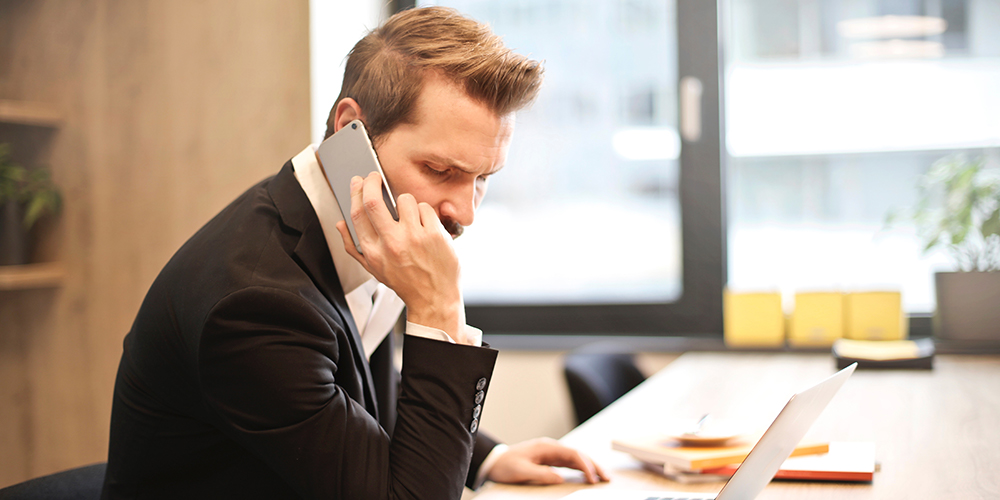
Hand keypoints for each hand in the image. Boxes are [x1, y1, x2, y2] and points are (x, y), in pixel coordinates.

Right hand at [335, 173, 465, 341]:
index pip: (357, 214)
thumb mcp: (373, 269)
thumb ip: (353, 246)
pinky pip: (425, 208)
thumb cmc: (405, 282)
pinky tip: (425, 226)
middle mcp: (391, 244)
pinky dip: (425, 213)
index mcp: (373, 251)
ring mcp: (413, 238)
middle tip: (375, 176)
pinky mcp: (434, 234)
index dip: (356, 192)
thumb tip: (340, 224)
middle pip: (373, 201)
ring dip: (406, 202)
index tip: (359, 181)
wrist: (434, 298)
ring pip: (404, 200)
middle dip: (372, 182)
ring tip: (410, 216)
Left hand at [488, 438, 609, 484]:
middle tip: (607, 478)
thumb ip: (541, 474)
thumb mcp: (521, 471)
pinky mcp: (549, 460)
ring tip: (602, 478)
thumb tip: (560, 478)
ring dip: (590, 467)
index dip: (585, 466)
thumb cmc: (505, 465)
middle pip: (578, 455)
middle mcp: (551, 448)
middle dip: (594, 465)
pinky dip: (581, 469)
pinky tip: (588, 476)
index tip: (593, 478)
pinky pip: (569, 464)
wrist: (494, 461)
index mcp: (546, 447)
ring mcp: (551, 454)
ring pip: (576, 459)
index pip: (572, 454)